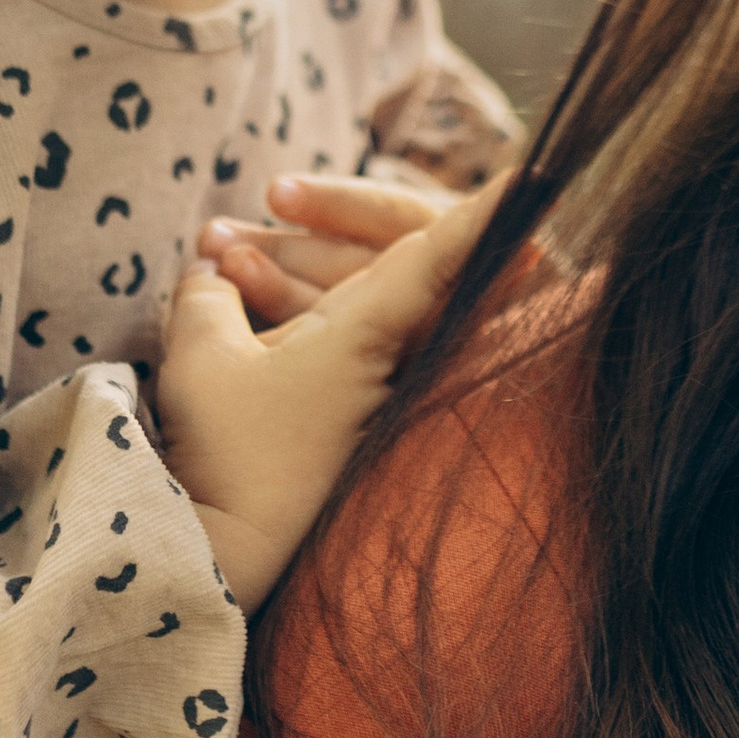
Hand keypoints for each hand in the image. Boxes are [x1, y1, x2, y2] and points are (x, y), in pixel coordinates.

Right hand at [157, 181, 500, 609]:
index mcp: (373, 334)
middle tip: (285, 195)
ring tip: (218, 252)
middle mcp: (387, 361)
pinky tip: (240, 293)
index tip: (536, 178)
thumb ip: (207, 297)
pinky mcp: (344, 422)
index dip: (485, 214)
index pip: (442, 256)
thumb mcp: (202, 360)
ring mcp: (369, 395)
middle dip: (322, 225)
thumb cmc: (228, 457)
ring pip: (351, 302)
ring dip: (291, 268)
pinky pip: (334, 341)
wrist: (229, 559)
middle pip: (385, 265)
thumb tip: (211, 274)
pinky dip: (291, 310)